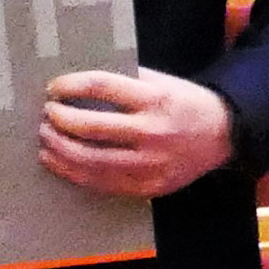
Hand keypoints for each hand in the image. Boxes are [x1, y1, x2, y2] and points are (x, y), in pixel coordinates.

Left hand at [38, 68, 235, 196]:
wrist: (223, 134)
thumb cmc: (184, 103)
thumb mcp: (161, 82)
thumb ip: (125, 81)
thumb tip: (75, 83)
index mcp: (155, 99)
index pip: (101, 87)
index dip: (70, 86)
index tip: (53, 88)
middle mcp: (152, 132)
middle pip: (92, 128)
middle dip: (60, 121)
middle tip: (45, 116)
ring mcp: (151, 164)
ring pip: (93, 162)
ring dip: (61, 151)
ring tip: (45, 141)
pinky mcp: (148, 187)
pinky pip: (104, 184)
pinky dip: (76, 174)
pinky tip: (60, 163)